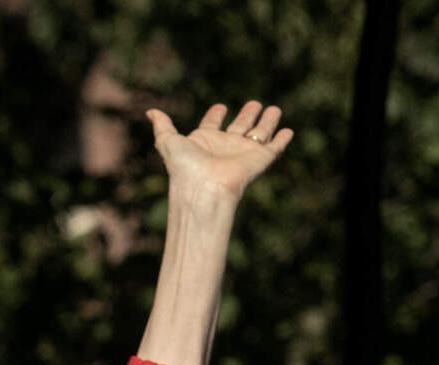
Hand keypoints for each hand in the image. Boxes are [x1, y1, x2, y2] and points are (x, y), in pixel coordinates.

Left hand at [148, 101, 292, 203]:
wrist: (205, 188)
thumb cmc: (185, 167)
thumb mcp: (168, 142)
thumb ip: (162, 126)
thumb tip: (150, 112)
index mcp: (204, 142)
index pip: (211, 125)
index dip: (215, 116)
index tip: (219, 108)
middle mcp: (225, 146)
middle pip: (239, 127)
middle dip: (247, 115)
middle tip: (254, 103)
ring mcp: (244, 153)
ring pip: (259, 133)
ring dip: (267, 121)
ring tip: (274, 108)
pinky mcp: (261, 159)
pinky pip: (275, 147)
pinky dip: (282, 139)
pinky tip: (288, 131)